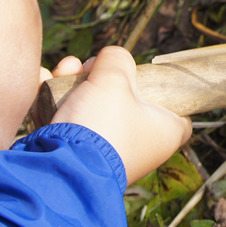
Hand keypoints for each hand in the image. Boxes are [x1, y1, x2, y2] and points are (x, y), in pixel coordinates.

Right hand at [47, 47, 191, 182]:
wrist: (61, 167)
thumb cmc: (102, 124)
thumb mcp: (114, 78)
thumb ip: (117, 59)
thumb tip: (110, 58)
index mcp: (163, 134)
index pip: (180, 116)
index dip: (168, 95)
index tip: (152, 79)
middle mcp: (138, 147)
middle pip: (126, 102)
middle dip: (102, 78)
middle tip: (90, 68)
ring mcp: (106, 152)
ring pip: (94, 108)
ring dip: (74, 85)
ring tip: (64, 71)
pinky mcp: (77, 155)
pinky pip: (70, 122)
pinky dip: (57, 103)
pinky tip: (44, 81)